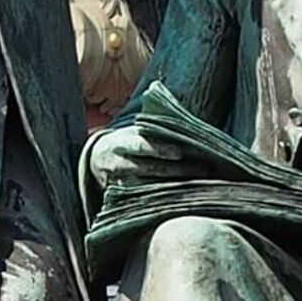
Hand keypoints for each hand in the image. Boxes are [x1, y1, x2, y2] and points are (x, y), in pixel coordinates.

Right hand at [89, 125, 213, 188]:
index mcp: (121, 142)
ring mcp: (123, 183)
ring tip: (201, 182)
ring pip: (152, 187)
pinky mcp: (127, 198)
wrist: (99, 160)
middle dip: (178, 170)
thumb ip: (153, 121)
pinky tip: (187, 194)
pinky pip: (150, 200)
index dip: (159, 149)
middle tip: (203, 168)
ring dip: (177, 186)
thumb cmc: (127, 141)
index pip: (140, 146)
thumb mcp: (133, 129)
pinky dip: (169, 198)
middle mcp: (120, 164)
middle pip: (151, 169)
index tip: (179, 152)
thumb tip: (169, 101)